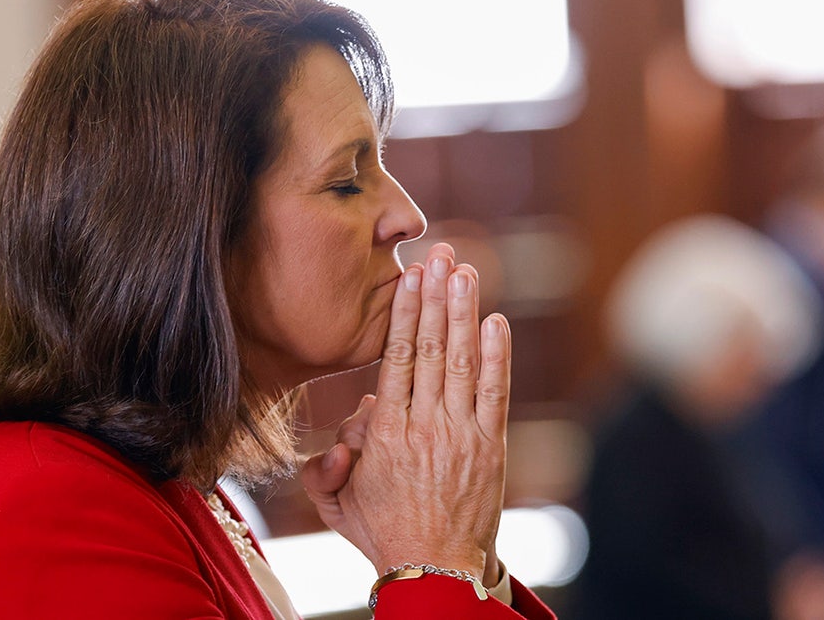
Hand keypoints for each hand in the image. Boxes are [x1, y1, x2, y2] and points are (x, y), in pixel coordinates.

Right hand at [302, 243, 510, 584]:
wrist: (436, 571)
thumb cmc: (384, 530)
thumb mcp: (337, 501)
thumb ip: (327, 462)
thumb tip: (353, 418)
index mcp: (385, 434)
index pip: (395, 358)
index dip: (403, 313)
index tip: (408, 277)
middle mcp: (423, 426)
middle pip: (430, 348)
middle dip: (435, 296)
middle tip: (440, 253)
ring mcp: (461, 435)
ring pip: (461, 362)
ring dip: (463, 313)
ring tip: (465, 271)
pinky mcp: (491, 448)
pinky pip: (494, 394)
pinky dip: (497, 357)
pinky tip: (496, 322)